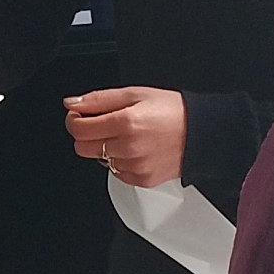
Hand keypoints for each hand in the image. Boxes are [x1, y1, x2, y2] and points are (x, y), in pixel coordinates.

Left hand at [64, 86, 185, 187]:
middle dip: (87, 135)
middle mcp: (128, 147)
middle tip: (101, 124)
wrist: (202, 133)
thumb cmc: (172, 111)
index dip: (74, 120)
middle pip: (83, 148)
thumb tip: (72, 103)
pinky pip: (116, 173)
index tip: (79, 116)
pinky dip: (120, 161)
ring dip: (106, 148)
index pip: (79, 129)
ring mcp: (134, 167)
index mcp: (126, 122)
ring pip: (100, 160)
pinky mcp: (141, 180)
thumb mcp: (135, 93)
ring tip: (128, 135)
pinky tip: (135, 149)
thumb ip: (99, 99)